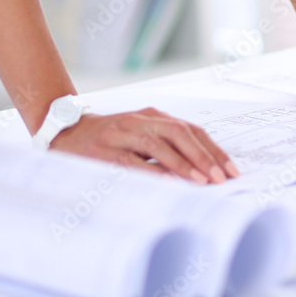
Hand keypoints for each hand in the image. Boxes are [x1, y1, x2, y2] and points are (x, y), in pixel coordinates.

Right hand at [48, 108, 238, 183]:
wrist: (65, 133)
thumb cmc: (109, 139)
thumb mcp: (138, 135)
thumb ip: (165, 145)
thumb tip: (203, 170)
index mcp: (151, 115)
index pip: (189, 129)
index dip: (212, 149)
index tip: (230, 169)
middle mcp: (137, 120)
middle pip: (178, 132)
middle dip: (203, 156)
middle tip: (220, 177)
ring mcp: (120, 134)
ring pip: (158, 144)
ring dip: (183, 163)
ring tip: (202, 181)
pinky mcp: (105, 150)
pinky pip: (133, 160)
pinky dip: (152, 170)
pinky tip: (168, 181)